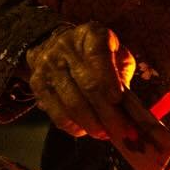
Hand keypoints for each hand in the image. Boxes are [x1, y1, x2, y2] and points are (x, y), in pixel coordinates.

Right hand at [25, 22, 145, 141]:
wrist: (54, 45)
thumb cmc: (95, 56)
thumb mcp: (114, 55)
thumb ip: (122, 76)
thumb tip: (131, 110)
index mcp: (90, 35)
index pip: (99, 56)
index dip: (108, 79)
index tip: (117, 99)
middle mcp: (66, 48)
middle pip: (87, 86)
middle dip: (107, 113)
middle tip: (121, 131)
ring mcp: (48, 66)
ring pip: (72, 103)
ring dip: (91, 124)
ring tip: (105, 134)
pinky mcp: (37, 85)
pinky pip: (57, 113)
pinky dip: (74, 127)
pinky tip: (85, 130)